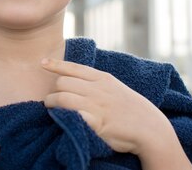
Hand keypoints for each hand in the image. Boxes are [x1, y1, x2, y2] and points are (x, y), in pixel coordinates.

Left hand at [41, 58, 173, 156]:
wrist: (150, 128)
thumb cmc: (130, 108)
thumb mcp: (114, 87)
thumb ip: (95, 83)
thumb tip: (74, 82)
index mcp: (102, 78)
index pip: (73, 67)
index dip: (55, 65)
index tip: (42, 63)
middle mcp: (97, 89)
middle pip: (62, 82)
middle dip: (53, 91)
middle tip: (52, 100)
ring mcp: (96, 105)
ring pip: (62, 97)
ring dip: (51, 104)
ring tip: (51, 109)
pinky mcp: (96, 122)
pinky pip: (72, 115)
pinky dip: (63, 116)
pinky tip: (62, 119)